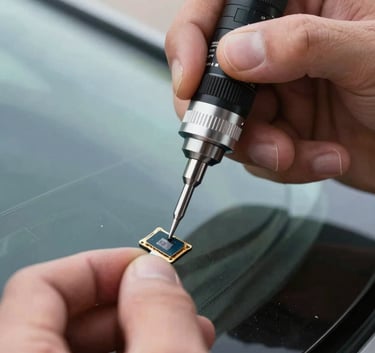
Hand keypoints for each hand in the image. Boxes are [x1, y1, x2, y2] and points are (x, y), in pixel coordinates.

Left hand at [0, 249, 214, 352]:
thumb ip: (159, 315)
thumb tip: (154, 269)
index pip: (39, 284)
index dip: (99, 265)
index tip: (146, 267)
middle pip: (62, 314)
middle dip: (128, 301)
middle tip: (177, 307)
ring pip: (79, 345)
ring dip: (136, 330)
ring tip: (186, 334)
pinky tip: (168, 352)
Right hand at [165, 0, 374, 192]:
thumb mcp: (368, 52)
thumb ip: (300, 44)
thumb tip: (235, 54)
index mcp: (296, 5)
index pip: (219, 9)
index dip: (191, 41)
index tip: (189, 81)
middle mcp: (277, 49)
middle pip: (214, 77)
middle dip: (223, 116)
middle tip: (236, 136)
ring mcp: (277, 92)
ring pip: (233, 124)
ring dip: (259, 148)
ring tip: (294, 154)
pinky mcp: (282, 129)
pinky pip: (259, 153)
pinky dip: (285, 165)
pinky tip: (322, 158)